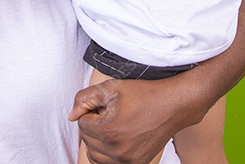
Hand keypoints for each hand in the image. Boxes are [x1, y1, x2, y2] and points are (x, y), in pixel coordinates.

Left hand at [69, 78, 191, 163]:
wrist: (174, 105)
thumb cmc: (143, 94)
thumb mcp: (111, 88)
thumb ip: (84, 99)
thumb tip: (71, 116)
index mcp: (109, 131)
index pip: (81, 124)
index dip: (91, 111)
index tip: (106, 104)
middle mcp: (117, 151)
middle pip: (87, 140)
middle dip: (94, 125)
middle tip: (111, 113)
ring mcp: (127, 161)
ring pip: (94, 155)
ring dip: (97, 141)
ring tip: (113, 125)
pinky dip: (106, 154)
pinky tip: (116, 139)